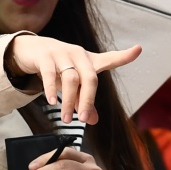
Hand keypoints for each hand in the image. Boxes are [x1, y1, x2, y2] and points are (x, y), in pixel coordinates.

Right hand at [3, 35, 140, 122]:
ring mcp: (61, 54)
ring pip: (70, 79)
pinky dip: (51, 89)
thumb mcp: (73, 83)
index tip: (138, 49)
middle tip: (84, 120)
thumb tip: (94, 121)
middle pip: (90, 78)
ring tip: (66, 119)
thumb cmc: (58, 67)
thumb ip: (84, 100)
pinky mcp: (45, 57)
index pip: (110, 59)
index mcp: (89, 60)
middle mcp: (78, 55)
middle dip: (88, 100)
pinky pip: (50, 74)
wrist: (31, 49)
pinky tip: (51, 102)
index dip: (124, 56)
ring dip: (68, 101)